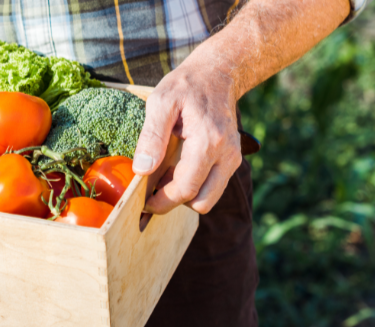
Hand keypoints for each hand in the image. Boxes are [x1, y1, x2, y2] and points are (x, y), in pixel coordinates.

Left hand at [132, 62, 242, 214]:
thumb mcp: (160, 103)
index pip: (186, 188)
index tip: (143, 203)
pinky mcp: (232, 160)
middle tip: (150, 194)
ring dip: (184, 196)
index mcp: (208, 142)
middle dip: (174, 203)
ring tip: (162, 180)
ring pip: (209, 198)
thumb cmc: (186, 86)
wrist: (217, 74)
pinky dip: (193, 186)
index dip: (163, 201)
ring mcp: (232, 159)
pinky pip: (212, 186)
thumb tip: (142, 169)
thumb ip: (151, 136)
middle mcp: (227, 155)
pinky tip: (174, 171)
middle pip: (201, 202)